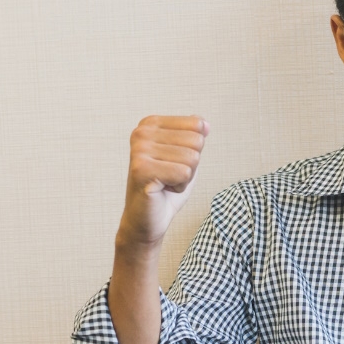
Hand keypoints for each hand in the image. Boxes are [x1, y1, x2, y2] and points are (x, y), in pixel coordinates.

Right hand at [117, 115, 209, 249]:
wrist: (147, 220)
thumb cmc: (166, 189)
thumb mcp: (185, 157)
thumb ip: (193, 136)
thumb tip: (204, 123)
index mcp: (150, 124)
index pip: (197, 125)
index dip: (194, 150)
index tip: (173, 163)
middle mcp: (142, 132)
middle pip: (196, 141)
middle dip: (191, 164)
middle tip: (170, 176)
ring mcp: (140, 150)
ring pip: (192, 158)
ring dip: (185, 177)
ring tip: (165, 183)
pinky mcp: (142, 169)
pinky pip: (184, 173)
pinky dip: (179, 186)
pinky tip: (163, 190)